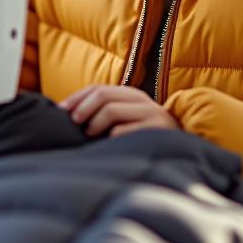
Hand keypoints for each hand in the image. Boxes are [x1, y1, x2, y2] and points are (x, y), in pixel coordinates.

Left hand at [58, 85, 179, 137]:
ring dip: (94, 123)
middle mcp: (142, 100)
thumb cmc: (144, 141)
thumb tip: (68, 116)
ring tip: (91, 136)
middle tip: (74, 123)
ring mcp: (152, 114)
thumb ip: (104, 115)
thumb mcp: (125, 122)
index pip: (98, 88)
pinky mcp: (157, 131)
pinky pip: (124, 132)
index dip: (77, 98)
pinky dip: (111, 139)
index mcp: (131, 95)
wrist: (182, 155)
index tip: (60, 111)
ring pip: (111, 110)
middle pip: (103, 95)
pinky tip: (110, 147)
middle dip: (82, 108)